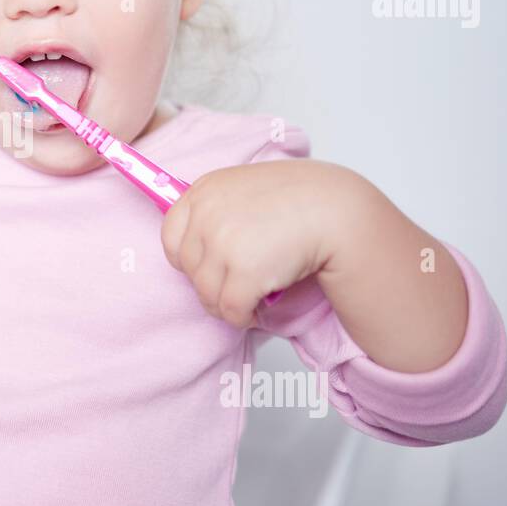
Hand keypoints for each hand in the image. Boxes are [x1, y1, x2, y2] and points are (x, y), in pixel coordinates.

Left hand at [160, 159, 364, 328]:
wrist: (336, 211)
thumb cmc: (299, 199)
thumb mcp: (246, 189)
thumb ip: (217, 208)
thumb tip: (197, 243)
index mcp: (204, 190)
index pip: (169, 235)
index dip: (188, 258)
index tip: (208, 266)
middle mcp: (207, 214)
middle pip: (188, 269)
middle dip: (211, 283)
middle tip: (236, 284)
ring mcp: (223, 243)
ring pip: (206, 294)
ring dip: (226, 303)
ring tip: (249, 296)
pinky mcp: (244, 272)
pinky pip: (229, 310)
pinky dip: (242, 316)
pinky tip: (256, 308)